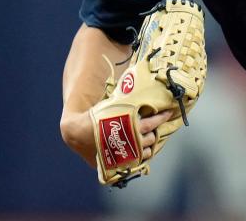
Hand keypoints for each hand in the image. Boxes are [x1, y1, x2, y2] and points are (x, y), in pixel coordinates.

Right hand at [60, 108, 178, 165]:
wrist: (77, 133)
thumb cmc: (95, 116)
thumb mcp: (112, 105)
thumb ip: (126, 101)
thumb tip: (136, 82)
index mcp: (130, 126)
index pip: (152, 122)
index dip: (161, 117)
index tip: (168, 113)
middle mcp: (130, 141)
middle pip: (151, 138)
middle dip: (155, 132)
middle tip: (155, 126)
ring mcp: (126, 155)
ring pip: (146, 152)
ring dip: (148, 145)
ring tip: (148, 138)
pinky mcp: (119, 163)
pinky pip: (137, 162)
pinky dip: (140, 156)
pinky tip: (140, 150)